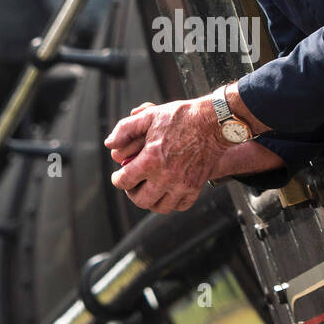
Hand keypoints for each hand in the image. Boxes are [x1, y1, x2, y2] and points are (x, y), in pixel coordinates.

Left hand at [105, 97, 227, 211]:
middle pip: (140, 200)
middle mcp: (166, 176)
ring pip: (160, 207)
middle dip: (132, 192)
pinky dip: (171, 202)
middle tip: (133, 184)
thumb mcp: (150, 116)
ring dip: (151, 200)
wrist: (213, 123)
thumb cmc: (182, 117)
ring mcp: (182, 184)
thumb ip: (125, 129)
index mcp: (151, 160)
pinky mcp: (195, 187)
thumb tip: (109, 144)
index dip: (117, 179)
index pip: (124, 181)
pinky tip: (167, 191)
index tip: (118, 176)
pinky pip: (180, 206)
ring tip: (149, 189)